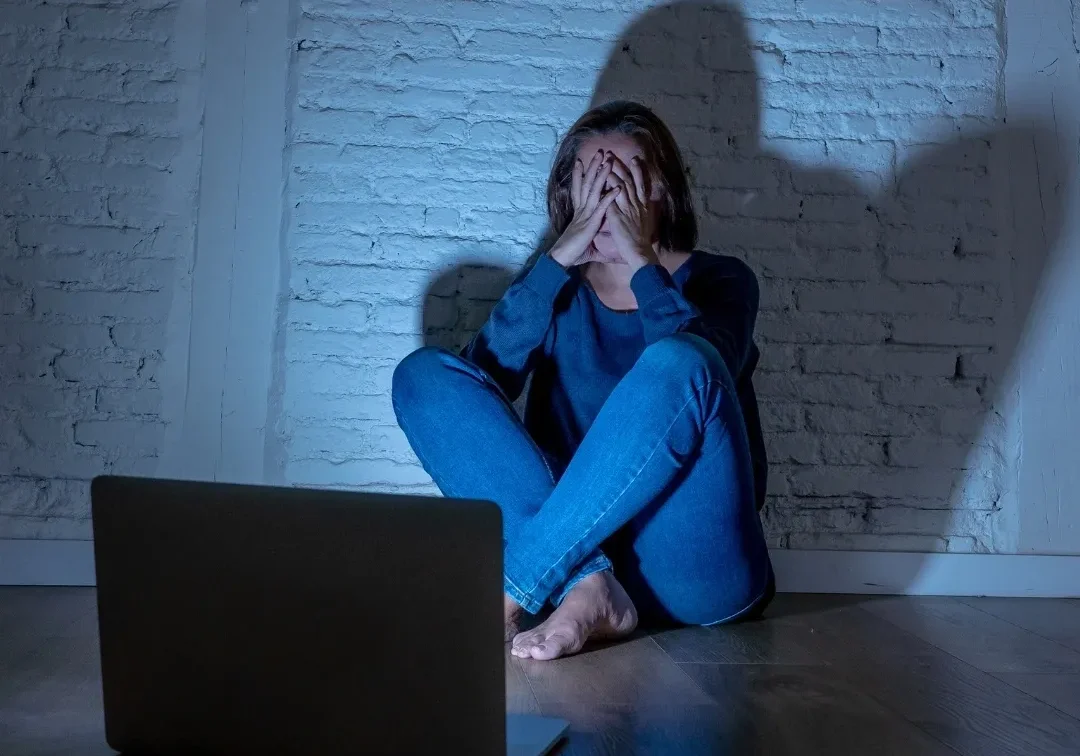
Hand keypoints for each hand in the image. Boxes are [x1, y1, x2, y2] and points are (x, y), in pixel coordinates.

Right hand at [549, 150, 622, 267]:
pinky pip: (601, 207)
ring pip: (594, 190)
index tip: (581, 161)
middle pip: (586, 183)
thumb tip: (607, 250)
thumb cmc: (572, 253)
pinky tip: (617, 187)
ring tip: (609, 161)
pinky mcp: (590, 223)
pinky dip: (609, 197)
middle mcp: (581, 210)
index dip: (579, 174)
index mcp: (579, 213)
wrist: (562, 259)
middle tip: (600, 152)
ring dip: (602, 175)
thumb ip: (599, 245)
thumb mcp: (588, 246)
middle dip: (593, 167)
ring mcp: (585, 215)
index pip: (579, 189)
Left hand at [603, 155, 659, 271]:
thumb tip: (639, 208)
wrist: (640, 252)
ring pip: (620, 186)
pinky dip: (606, 188)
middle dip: (620, 166)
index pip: (640, 184)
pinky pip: (611, 199)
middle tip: (612, 154)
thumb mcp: (644, 222)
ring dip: (612, 172)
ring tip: (604, 162)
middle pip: (628, 180)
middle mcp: (636, 204)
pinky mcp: (618, 215)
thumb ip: (640, 212)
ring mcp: (627, 209)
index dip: (637, 171)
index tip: (633, 159)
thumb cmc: (641, 241)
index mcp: (642, 205)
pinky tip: (599, 181)